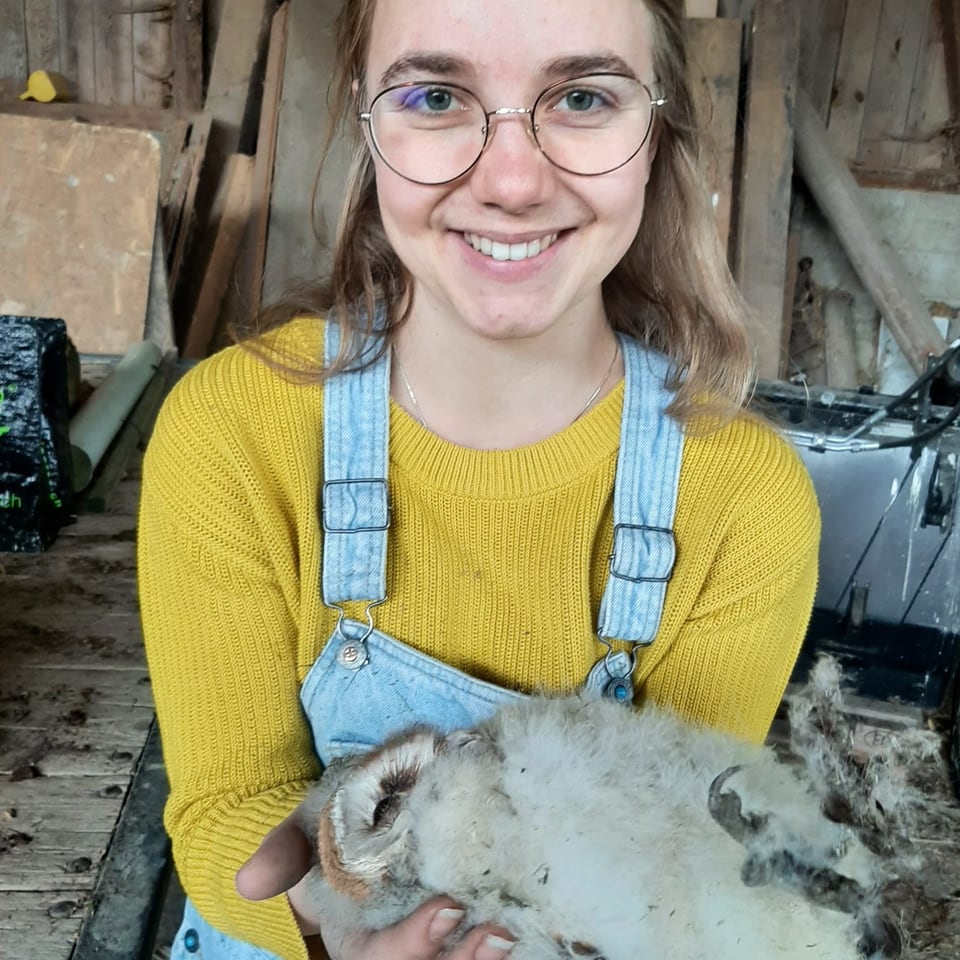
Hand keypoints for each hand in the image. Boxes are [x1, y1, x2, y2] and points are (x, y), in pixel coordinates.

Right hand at [236, 815, 514, 959]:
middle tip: (498, 931)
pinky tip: (528, 918)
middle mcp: (392, 949)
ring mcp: (426, 939)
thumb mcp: (299, 836)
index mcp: (353, 939)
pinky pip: (475, 942)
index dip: (415, 942)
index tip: (447, 909)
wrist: (350, 827)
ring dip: (487, 956)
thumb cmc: (325, 833)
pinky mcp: (455, 923)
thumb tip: (250, 882)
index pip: (382, 957)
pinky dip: (501, 936)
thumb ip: (281, 855)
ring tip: (514, 930)